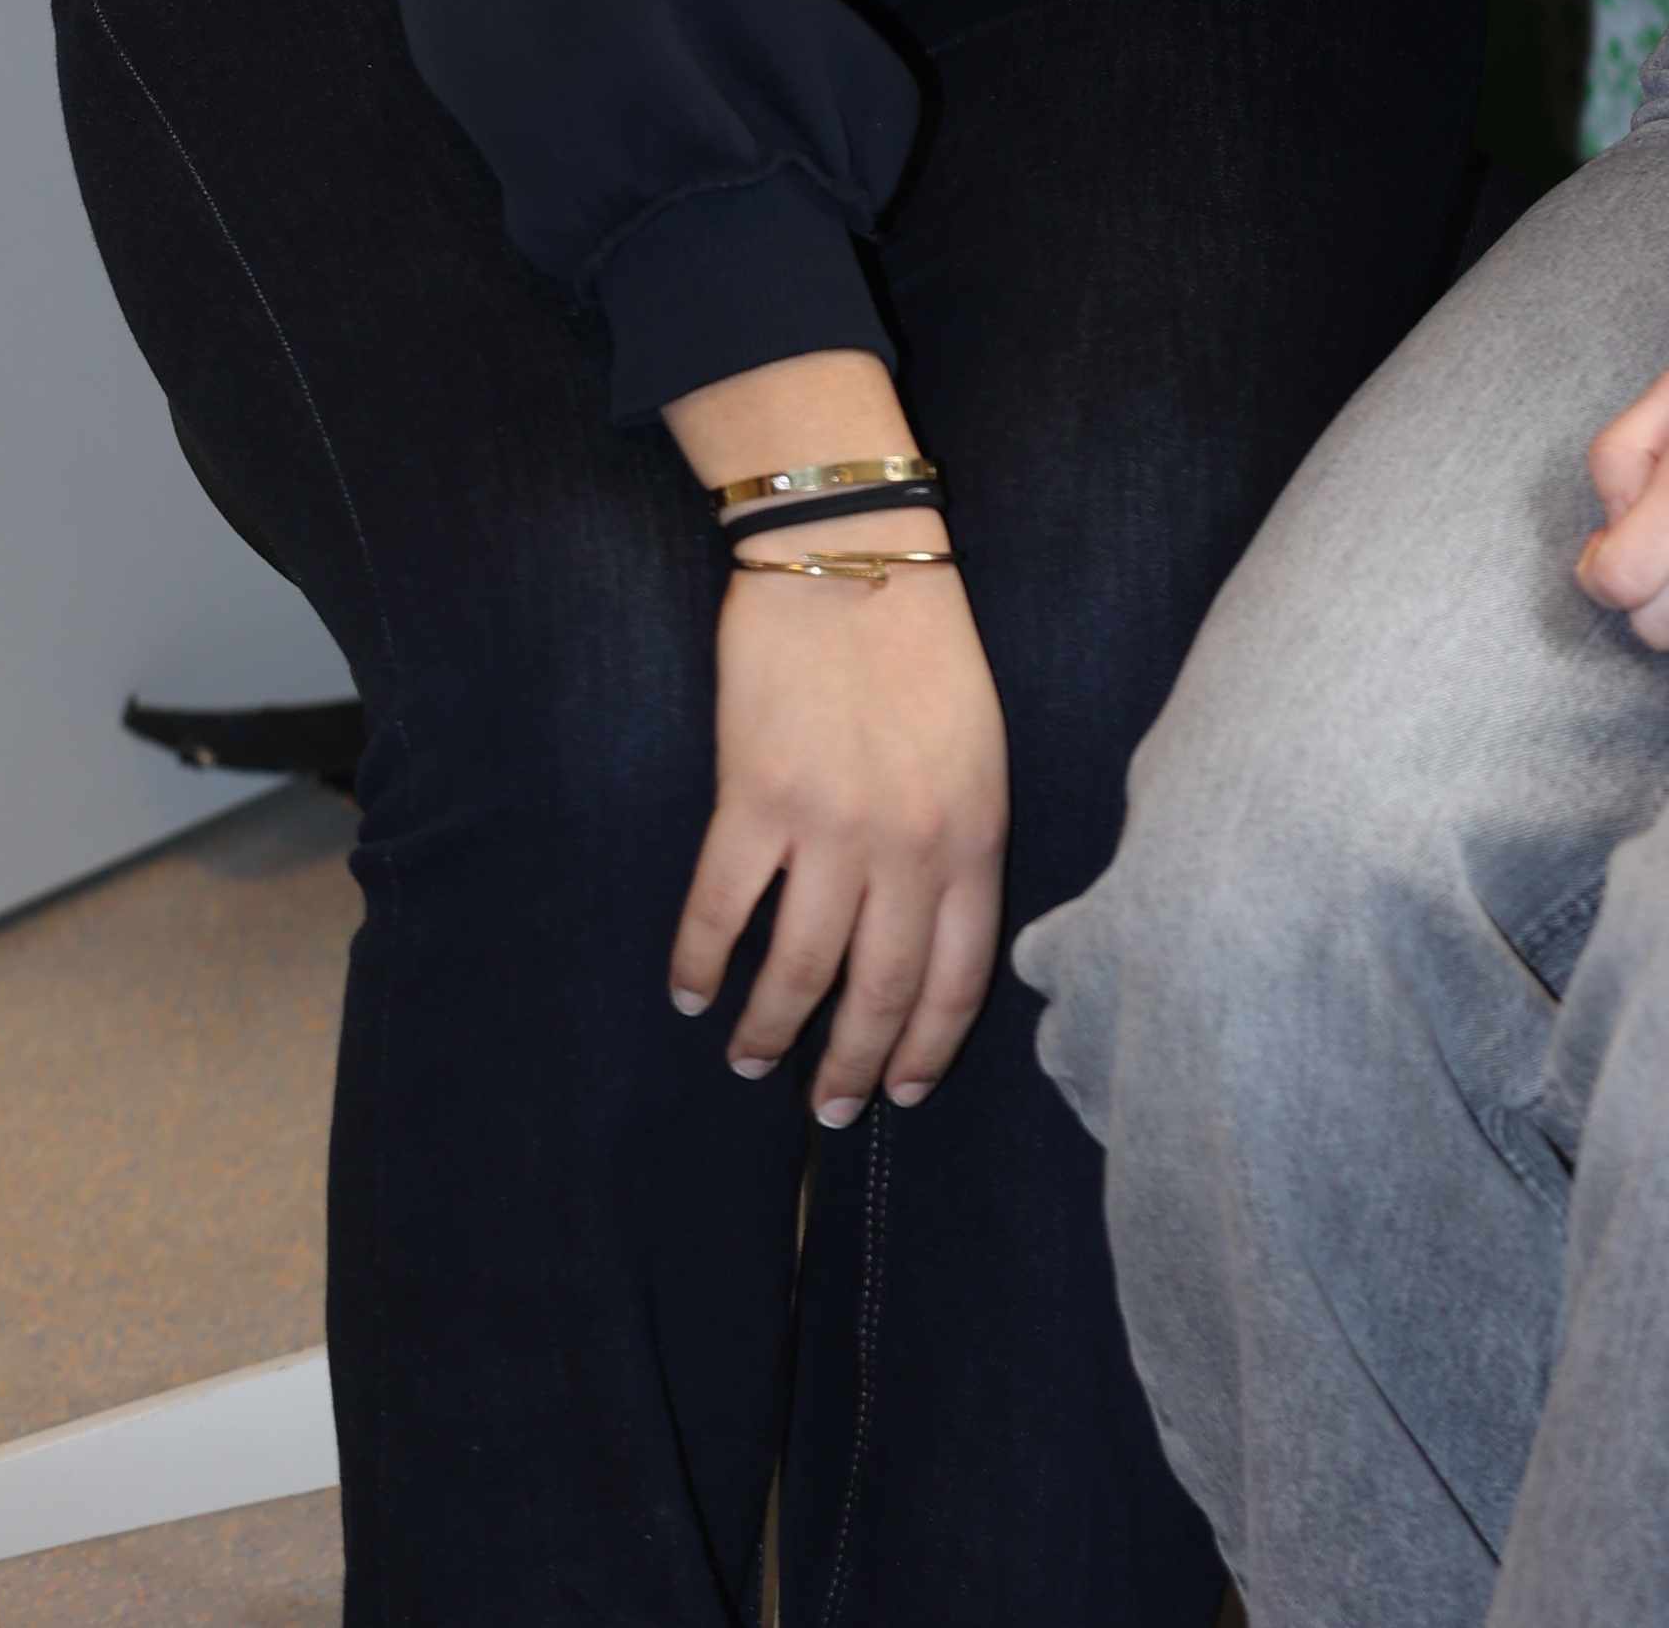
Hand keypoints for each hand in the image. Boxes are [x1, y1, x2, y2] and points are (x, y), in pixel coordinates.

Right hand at [662, 350, 1009, 1119]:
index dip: (926, 1048)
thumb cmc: (922, 646)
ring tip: (749, 1058)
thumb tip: (930, 934)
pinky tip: (691, 990)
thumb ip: (960, 843)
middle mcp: (909, 848)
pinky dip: (701, 962)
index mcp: (974, 835)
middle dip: (850, 1069)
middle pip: (880, 993)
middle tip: (826, 1113)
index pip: (959, 979)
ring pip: (799, 971)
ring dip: (770, 1030)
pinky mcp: (756, 799)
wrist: (852, 554)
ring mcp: (831, 828)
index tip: (901, 1092)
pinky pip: (722, 909)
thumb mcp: (977, 751)